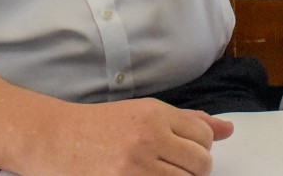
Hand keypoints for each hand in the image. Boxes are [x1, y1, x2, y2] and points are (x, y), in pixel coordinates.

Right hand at [21, 98, 233, 175]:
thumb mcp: (143, 113)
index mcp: (155, 114)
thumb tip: (228, 130)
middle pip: (201, 162)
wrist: (53, 139)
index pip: (204, 135)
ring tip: (156, 173)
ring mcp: (135, 166)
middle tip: (173, 167)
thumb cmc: (99, 126)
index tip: (183, 151)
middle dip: (194, 169)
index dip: (200, 146)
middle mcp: (148, 137)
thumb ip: (187, 121)